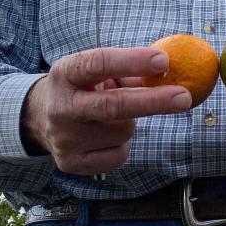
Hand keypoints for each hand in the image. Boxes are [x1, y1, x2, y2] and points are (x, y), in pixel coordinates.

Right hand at [23, 47, 191, 174]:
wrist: (41, 117)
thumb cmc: (83, 87)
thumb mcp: (97, 71)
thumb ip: (130, 72)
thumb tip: (171, 74)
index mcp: (66, 73)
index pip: (99, 63)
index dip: (132, 61)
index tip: (163, 61)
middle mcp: (61, 106)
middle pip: (112, 105)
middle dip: (152, 101)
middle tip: (184, 97)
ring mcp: (64, 138)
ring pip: (122, 132)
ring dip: (131, 123)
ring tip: (114, 116)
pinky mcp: (71, 163)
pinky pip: (118, 155)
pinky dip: (123, 144)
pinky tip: (107, 135)